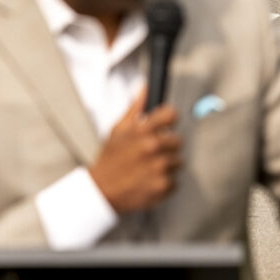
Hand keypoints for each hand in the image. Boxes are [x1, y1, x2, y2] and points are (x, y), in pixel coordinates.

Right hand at [89, 90, 181, 213]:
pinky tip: (150, 180)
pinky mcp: (162, 185)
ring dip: (167, 165)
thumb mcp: (117, 131)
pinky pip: (175, 180)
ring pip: (178, 161)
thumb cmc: (109, 160)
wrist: (101, 191)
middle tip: (152, 153)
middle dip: (167, 146)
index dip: (169, 120)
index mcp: (142, 131)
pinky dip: (165, 182)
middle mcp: (152, 147)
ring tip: (149, 168)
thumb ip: (134, 108)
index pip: (171, 114)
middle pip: (177, 140)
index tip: (166, 126)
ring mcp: (159, 167)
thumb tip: (144, 88)